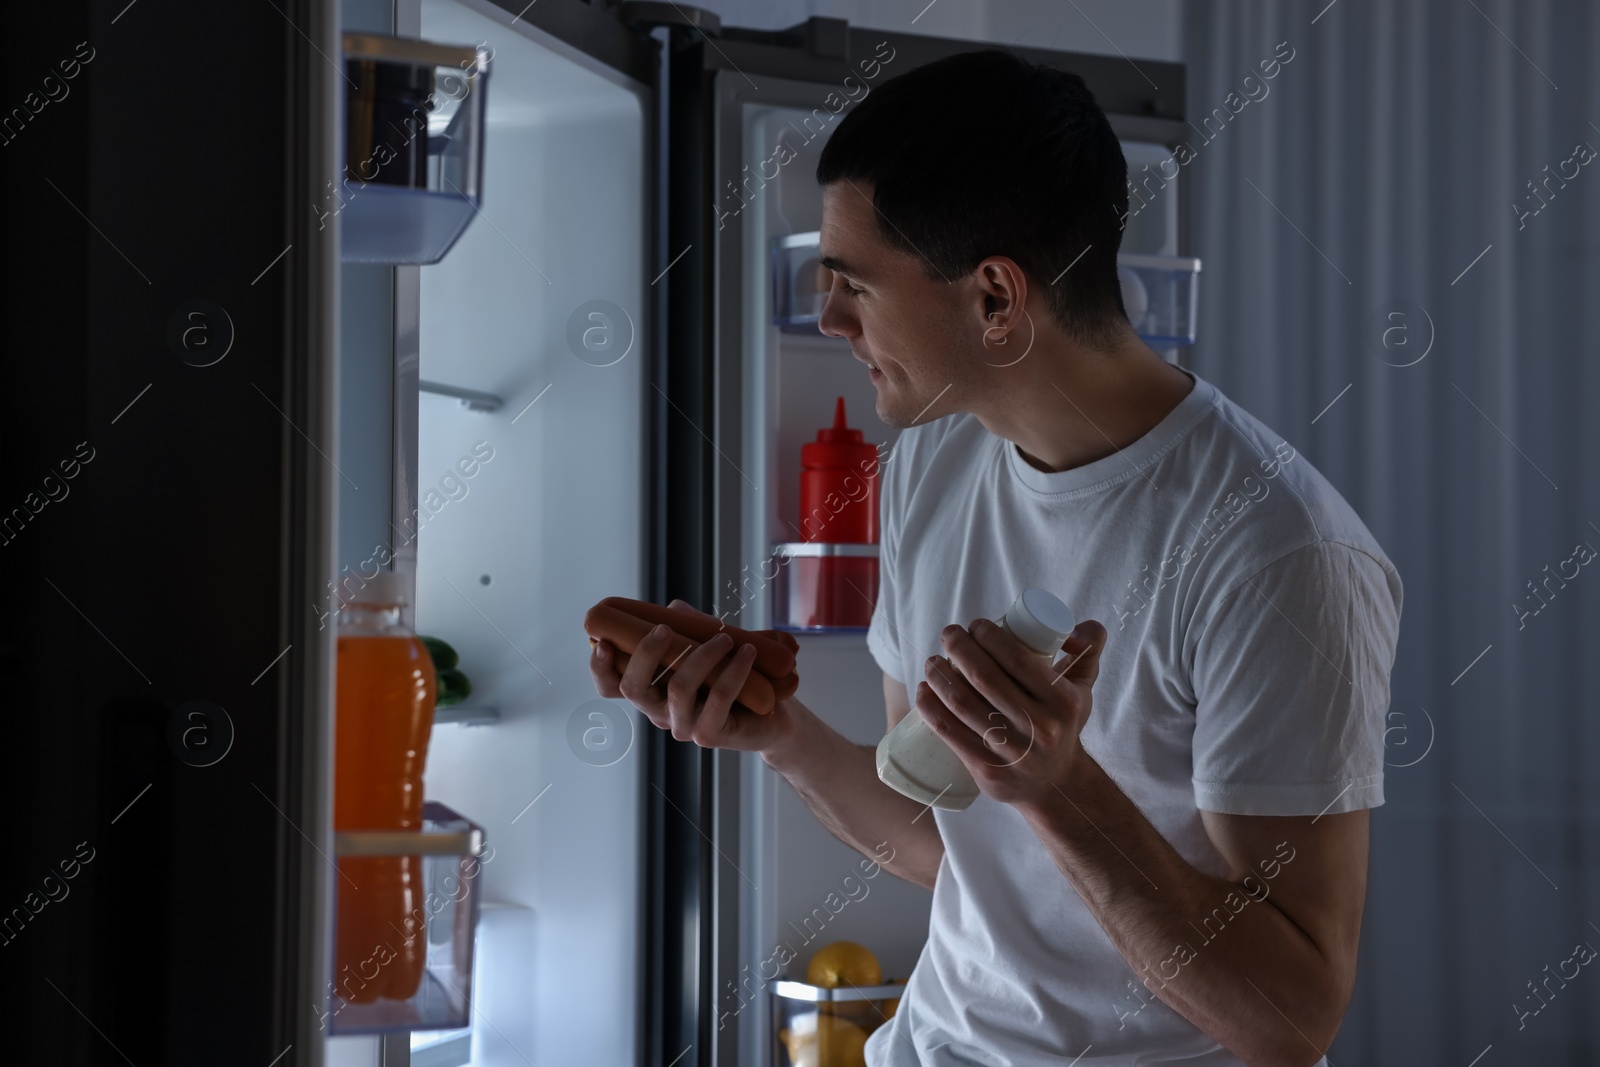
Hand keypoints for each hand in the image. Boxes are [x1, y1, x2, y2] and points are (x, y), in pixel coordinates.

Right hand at [589, 598, 796, 752]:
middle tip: (664, 629)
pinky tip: (746, 653)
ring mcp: (683, 727)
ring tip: (725, 639)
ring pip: (678, 689)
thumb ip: (686, 628)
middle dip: (645, 654)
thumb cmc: (733, 678)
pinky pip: (718, 699)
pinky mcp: (710, 735)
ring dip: (702, 656)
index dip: (599, 668)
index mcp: (651, 691)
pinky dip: (733, 671)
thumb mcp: (705, 648)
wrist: (772, 714)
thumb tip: (670, 608)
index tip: (602, 642)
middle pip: (633, 689)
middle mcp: (659, 712)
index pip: (611, 687)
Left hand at [914, 617, 1108, 806]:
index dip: (989, 636)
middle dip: (959, 648)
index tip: (975, 625)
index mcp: (1063, 702)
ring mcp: (1012, 752)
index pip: (1017, 660)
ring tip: (932, 660)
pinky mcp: (987, 771)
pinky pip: (950, 732)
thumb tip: (1076, 625)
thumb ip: (1088, 649)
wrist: (1055, 784)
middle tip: (949, 634)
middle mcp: (1040, 728)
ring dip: (939, 675)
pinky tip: (923, 690)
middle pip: (985, 678)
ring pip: (962, 704)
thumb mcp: (1083, 688)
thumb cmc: (1061, 724)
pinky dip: (930, 707)